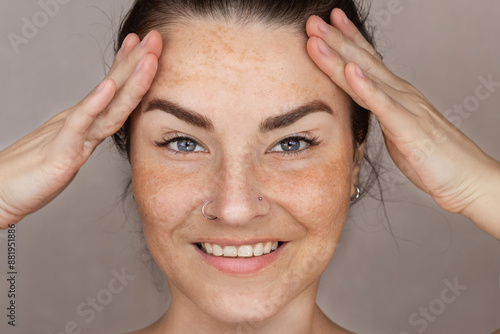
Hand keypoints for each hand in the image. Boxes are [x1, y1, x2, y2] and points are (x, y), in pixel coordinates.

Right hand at [0, 31, 162, 227]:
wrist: (0, 192)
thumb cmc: (34, 174)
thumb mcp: (72, 150)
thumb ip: (89, 135)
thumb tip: (107, 124)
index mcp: (85, 121)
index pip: (112, 90)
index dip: (130, 68)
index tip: (147, 48)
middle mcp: (80, 121)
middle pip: (114, 88)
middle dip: (137, 62)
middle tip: (155, 37)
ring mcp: (71, 133)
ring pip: (107, 103)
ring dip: (130, 78)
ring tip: (146, 56)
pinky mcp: (61, 151)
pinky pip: (80, 124)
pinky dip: (95, 104)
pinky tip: (108, 87)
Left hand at [305, 9, 499, 235]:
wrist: (468, 180)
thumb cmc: (434, 160)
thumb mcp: (398, 134)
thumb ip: (381, 117)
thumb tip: (364, 109)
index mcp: (397, 96)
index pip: (367, 62)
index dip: (346, 41)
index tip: (325, 25)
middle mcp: (401, 94)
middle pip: (362, 61)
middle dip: (335, 39)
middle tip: (312, 20)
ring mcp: (406, 108)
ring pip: (367, 77)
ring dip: (340, 55)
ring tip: (318, 36)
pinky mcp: (409, 128)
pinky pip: (383, 105)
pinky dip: (365, 87)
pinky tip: (350, 71)